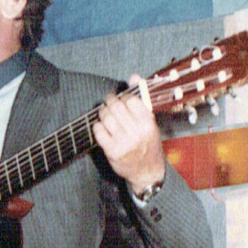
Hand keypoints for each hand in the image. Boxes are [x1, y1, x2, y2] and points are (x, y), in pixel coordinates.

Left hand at [92, 75, 165, 196]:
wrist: (147, 171)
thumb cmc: (148, 144)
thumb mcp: (150, 122)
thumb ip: (142, 99)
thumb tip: (134, 76)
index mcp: (148, 123)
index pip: (131, 100)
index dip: (124, 96)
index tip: (122, 99)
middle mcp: (136, 132)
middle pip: (117, 107)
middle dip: (110, 101)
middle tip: (109, 101)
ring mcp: (123, 142)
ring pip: (106, 118)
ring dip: (102, 112)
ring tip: (104, 112)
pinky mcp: (112, 151)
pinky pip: (99, 132)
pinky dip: (97, 126)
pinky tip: (101, 126)